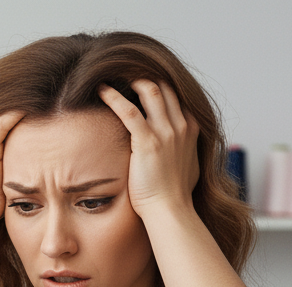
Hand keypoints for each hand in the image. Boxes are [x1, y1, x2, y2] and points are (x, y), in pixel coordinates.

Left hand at [98, 80, 198, 218]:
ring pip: (150, 91)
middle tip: (123, 73)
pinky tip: (101, 90)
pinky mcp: (148, 141)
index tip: (139, 83)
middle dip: (144, 77)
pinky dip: (114, 97)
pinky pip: (129, 111)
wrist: (170, 210)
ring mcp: (166, 131)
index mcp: (190, 129)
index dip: (158, 86)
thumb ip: (183, 152)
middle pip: (164, 87)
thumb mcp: (187, 167)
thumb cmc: (174, 196)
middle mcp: (181, 125)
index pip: (175, 96)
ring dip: (131, 80)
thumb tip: (179, 154)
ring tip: (112, 76)